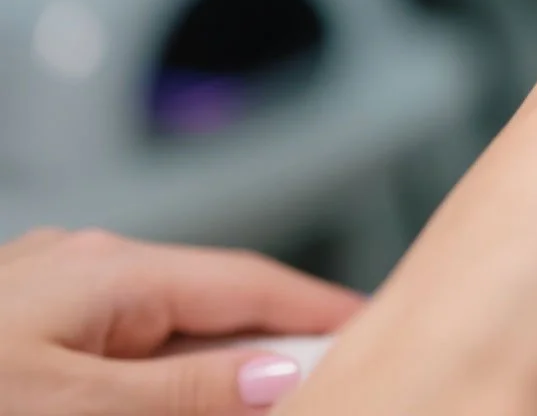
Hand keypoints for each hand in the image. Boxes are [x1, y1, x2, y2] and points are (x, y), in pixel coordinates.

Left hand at [0, 229, 361, 414]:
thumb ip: (180, 390)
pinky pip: (125, 338)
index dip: (319, 308)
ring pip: (168, 324)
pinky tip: (176, 393)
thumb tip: (272, 375)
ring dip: (213, 362)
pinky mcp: (27, 322)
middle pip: (213, 303)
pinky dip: (164, 366)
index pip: (249, 284)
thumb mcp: (70, 406)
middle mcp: (87, 264)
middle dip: (271, 343)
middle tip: (321, 381)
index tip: (372, 327)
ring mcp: (54, 289)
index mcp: (110, 271)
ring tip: (256, 395)